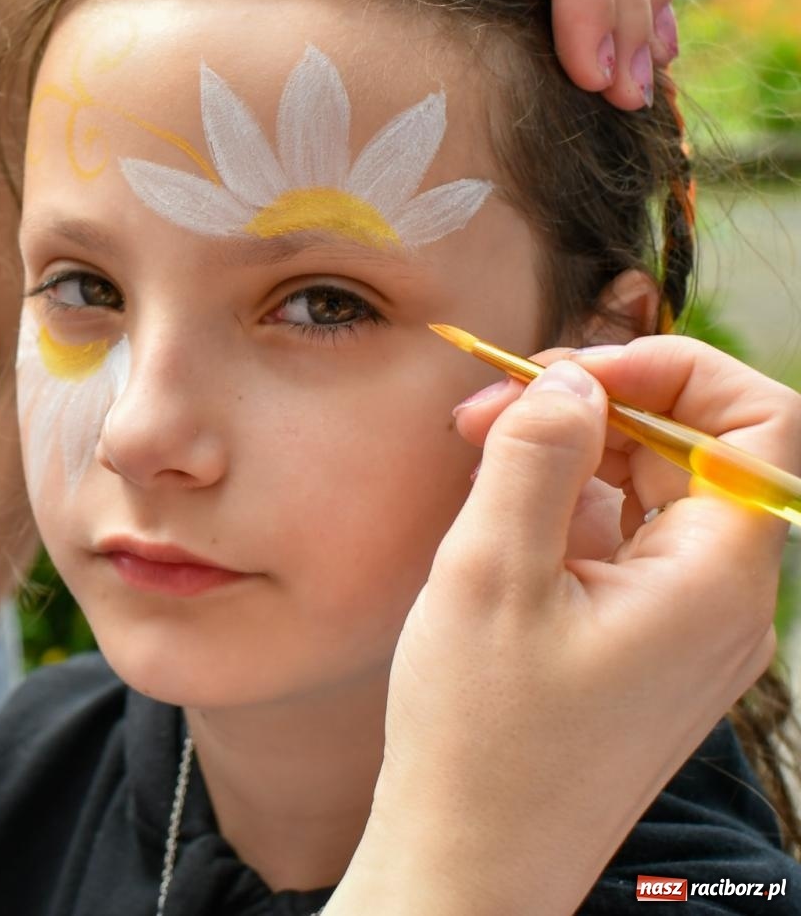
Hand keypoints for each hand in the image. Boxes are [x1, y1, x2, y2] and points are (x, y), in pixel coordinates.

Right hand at [334, 338, 798, 915]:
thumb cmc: (481, 740)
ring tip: (480, 455)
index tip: (572, 371)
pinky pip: (626, 548)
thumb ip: (537, 458)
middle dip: (597, 408)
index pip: (758, 425)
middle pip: (696, 453)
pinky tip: (497, 517)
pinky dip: (568, 511)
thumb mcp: (491, 576)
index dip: (672, 371)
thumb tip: (568, 380)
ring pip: (654, 497)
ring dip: (575, 457)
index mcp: (716, 580)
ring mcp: (687, 631)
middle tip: (490, 411)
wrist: (473, 861)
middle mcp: (724, 603)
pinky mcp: (645, 651)